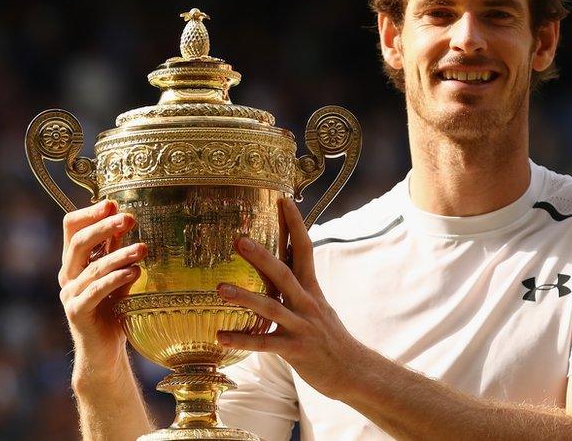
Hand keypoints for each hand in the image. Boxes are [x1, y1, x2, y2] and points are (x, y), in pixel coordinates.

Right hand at [58, 199, 145, 383]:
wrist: (104, 352)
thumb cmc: (113, 310)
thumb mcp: (119, 275)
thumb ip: (118, 251)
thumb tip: (128, 219)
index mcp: (75, 262)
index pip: (72, 228)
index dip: (90, 213)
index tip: (113, 204)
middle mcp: (68, 275)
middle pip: (79, 242)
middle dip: (105, 227)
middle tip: (130, 218)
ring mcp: (69, 294)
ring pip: (93, 267)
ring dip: (120, 254)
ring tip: (143, 248)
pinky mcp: (77, 312)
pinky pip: (95, 291)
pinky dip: (115, 279)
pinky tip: (134, 272)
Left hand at [216, 198, 367, 399]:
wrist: (352, 370)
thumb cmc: (329, 337)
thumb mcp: (318, 305)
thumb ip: (299, 286)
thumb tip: (283, 263)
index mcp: (311, 289)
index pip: (305, 249)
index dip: (295, 224)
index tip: (283, 200)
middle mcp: (307, 303)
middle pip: (284, 273)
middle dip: (262, 256)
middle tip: (239, 239)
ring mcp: (302, 326)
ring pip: (271, 308)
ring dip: (245, 297)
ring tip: (219, 289)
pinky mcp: (296, 350)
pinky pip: (265, 344)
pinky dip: (242, 340)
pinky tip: (220, 337)